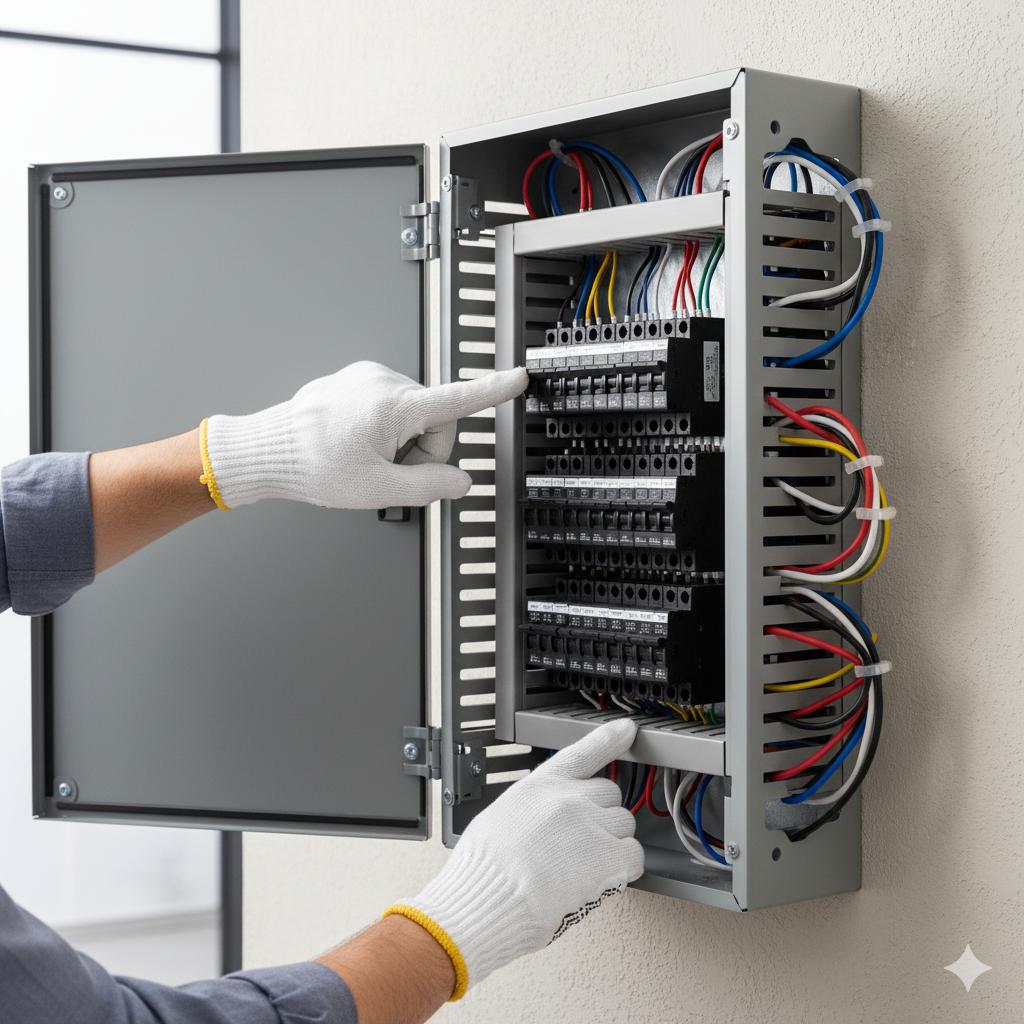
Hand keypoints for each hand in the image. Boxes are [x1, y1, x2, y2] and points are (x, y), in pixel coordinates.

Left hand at [203, 362, 527, 508]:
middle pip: (434, 420)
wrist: (267, 450)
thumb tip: (458, 481)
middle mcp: (384, 382)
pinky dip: (383, 430)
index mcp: (395, 405)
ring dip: (400, 442)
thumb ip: (429, 487)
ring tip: (366, 458)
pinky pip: (389, 408)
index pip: (458, 399)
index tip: (519, 378)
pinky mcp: (355, 381)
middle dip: (421, 451)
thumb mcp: (378, 489)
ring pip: (412, 416)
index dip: (493, 392)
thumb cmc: (312, 464)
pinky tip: (356, 444)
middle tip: (390, 471)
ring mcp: (367, 378)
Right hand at [384, 719, 642, 999]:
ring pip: (624, 824)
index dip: (609, 739)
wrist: (492, 898)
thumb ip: (534, 808)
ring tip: (584, 865)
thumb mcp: (502, 815)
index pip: (584, 752)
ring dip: (612, 841)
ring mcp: (594, 825)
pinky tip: (601, 878)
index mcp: (543, 785)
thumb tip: (544, 821)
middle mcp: (572, 798)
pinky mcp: (610, 858)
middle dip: (601, 814)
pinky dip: (623, 868)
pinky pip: (634, 856)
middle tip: (581, 841)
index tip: (626, 730)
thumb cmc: (485, 867)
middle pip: (609, 794)